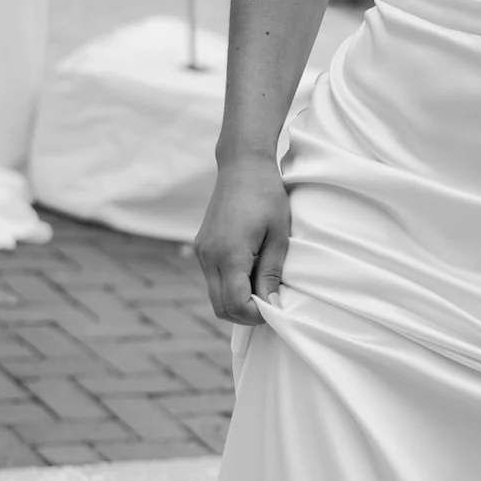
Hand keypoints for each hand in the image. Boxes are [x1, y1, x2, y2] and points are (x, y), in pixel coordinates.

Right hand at [195, 154, 291, 323]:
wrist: (242, 164)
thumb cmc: (267, 195)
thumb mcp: (278, 236)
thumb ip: (271, 273)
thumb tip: (271, 306)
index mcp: (229, 254)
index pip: (236, 305)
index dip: (256, 316)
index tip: (276, 307)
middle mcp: (209, 256)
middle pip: (221, 308)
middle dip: (245, 314)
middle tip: (270, 301)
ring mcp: (202, 252)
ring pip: (215, 296)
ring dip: (237, 300)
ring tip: (263, 283)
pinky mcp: (202, 246)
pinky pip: (213, 279)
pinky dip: (230, 285)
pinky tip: (251, 270)